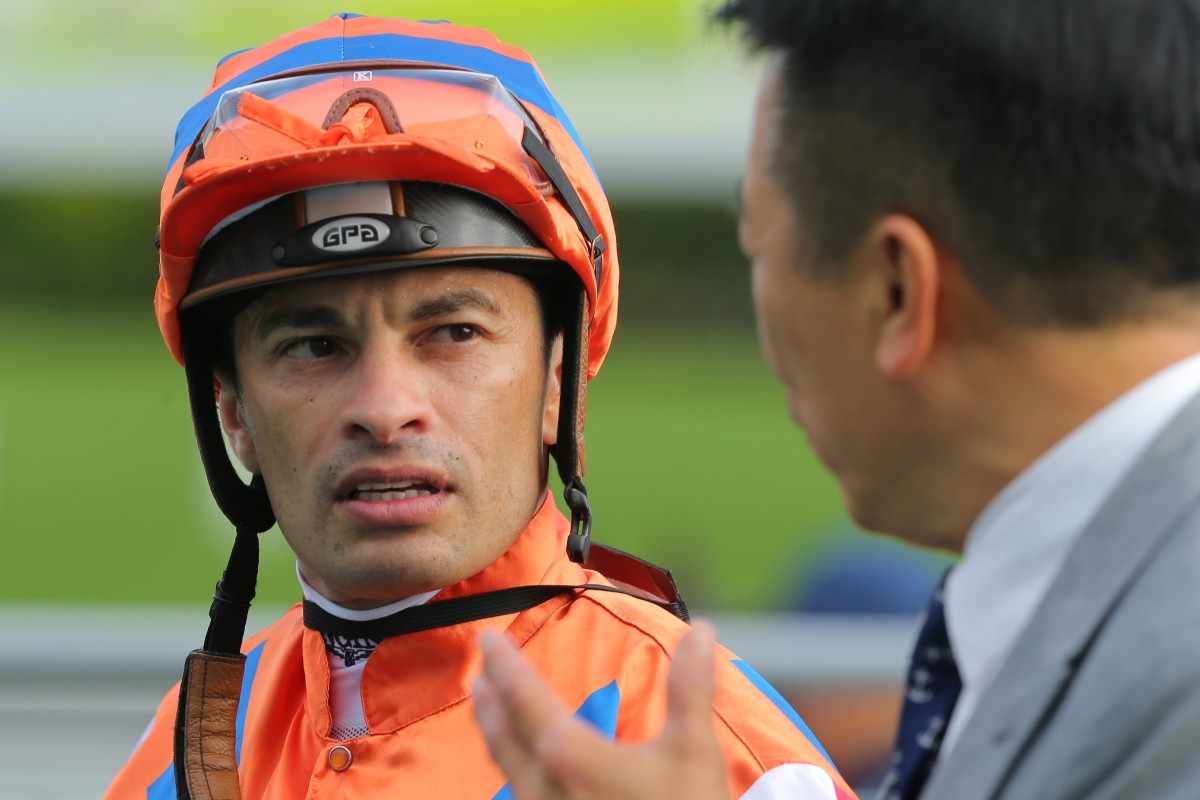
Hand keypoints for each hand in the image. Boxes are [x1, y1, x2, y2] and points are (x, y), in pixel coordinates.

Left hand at [473, 620, 731, 799]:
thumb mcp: (694, 753)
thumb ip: (690, 687)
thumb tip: (701, 631)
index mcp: (572, 758)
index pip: (526, 698)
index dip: (506, 664)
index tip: (488, 637)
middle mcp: (544, 792)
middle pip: (503, 737)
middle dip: (490, 702)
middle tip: (480, 673)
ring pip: (509, 774)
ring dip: (497, 738)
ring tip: (490, 714)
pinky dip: (517, 778)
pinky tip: (524, 777)